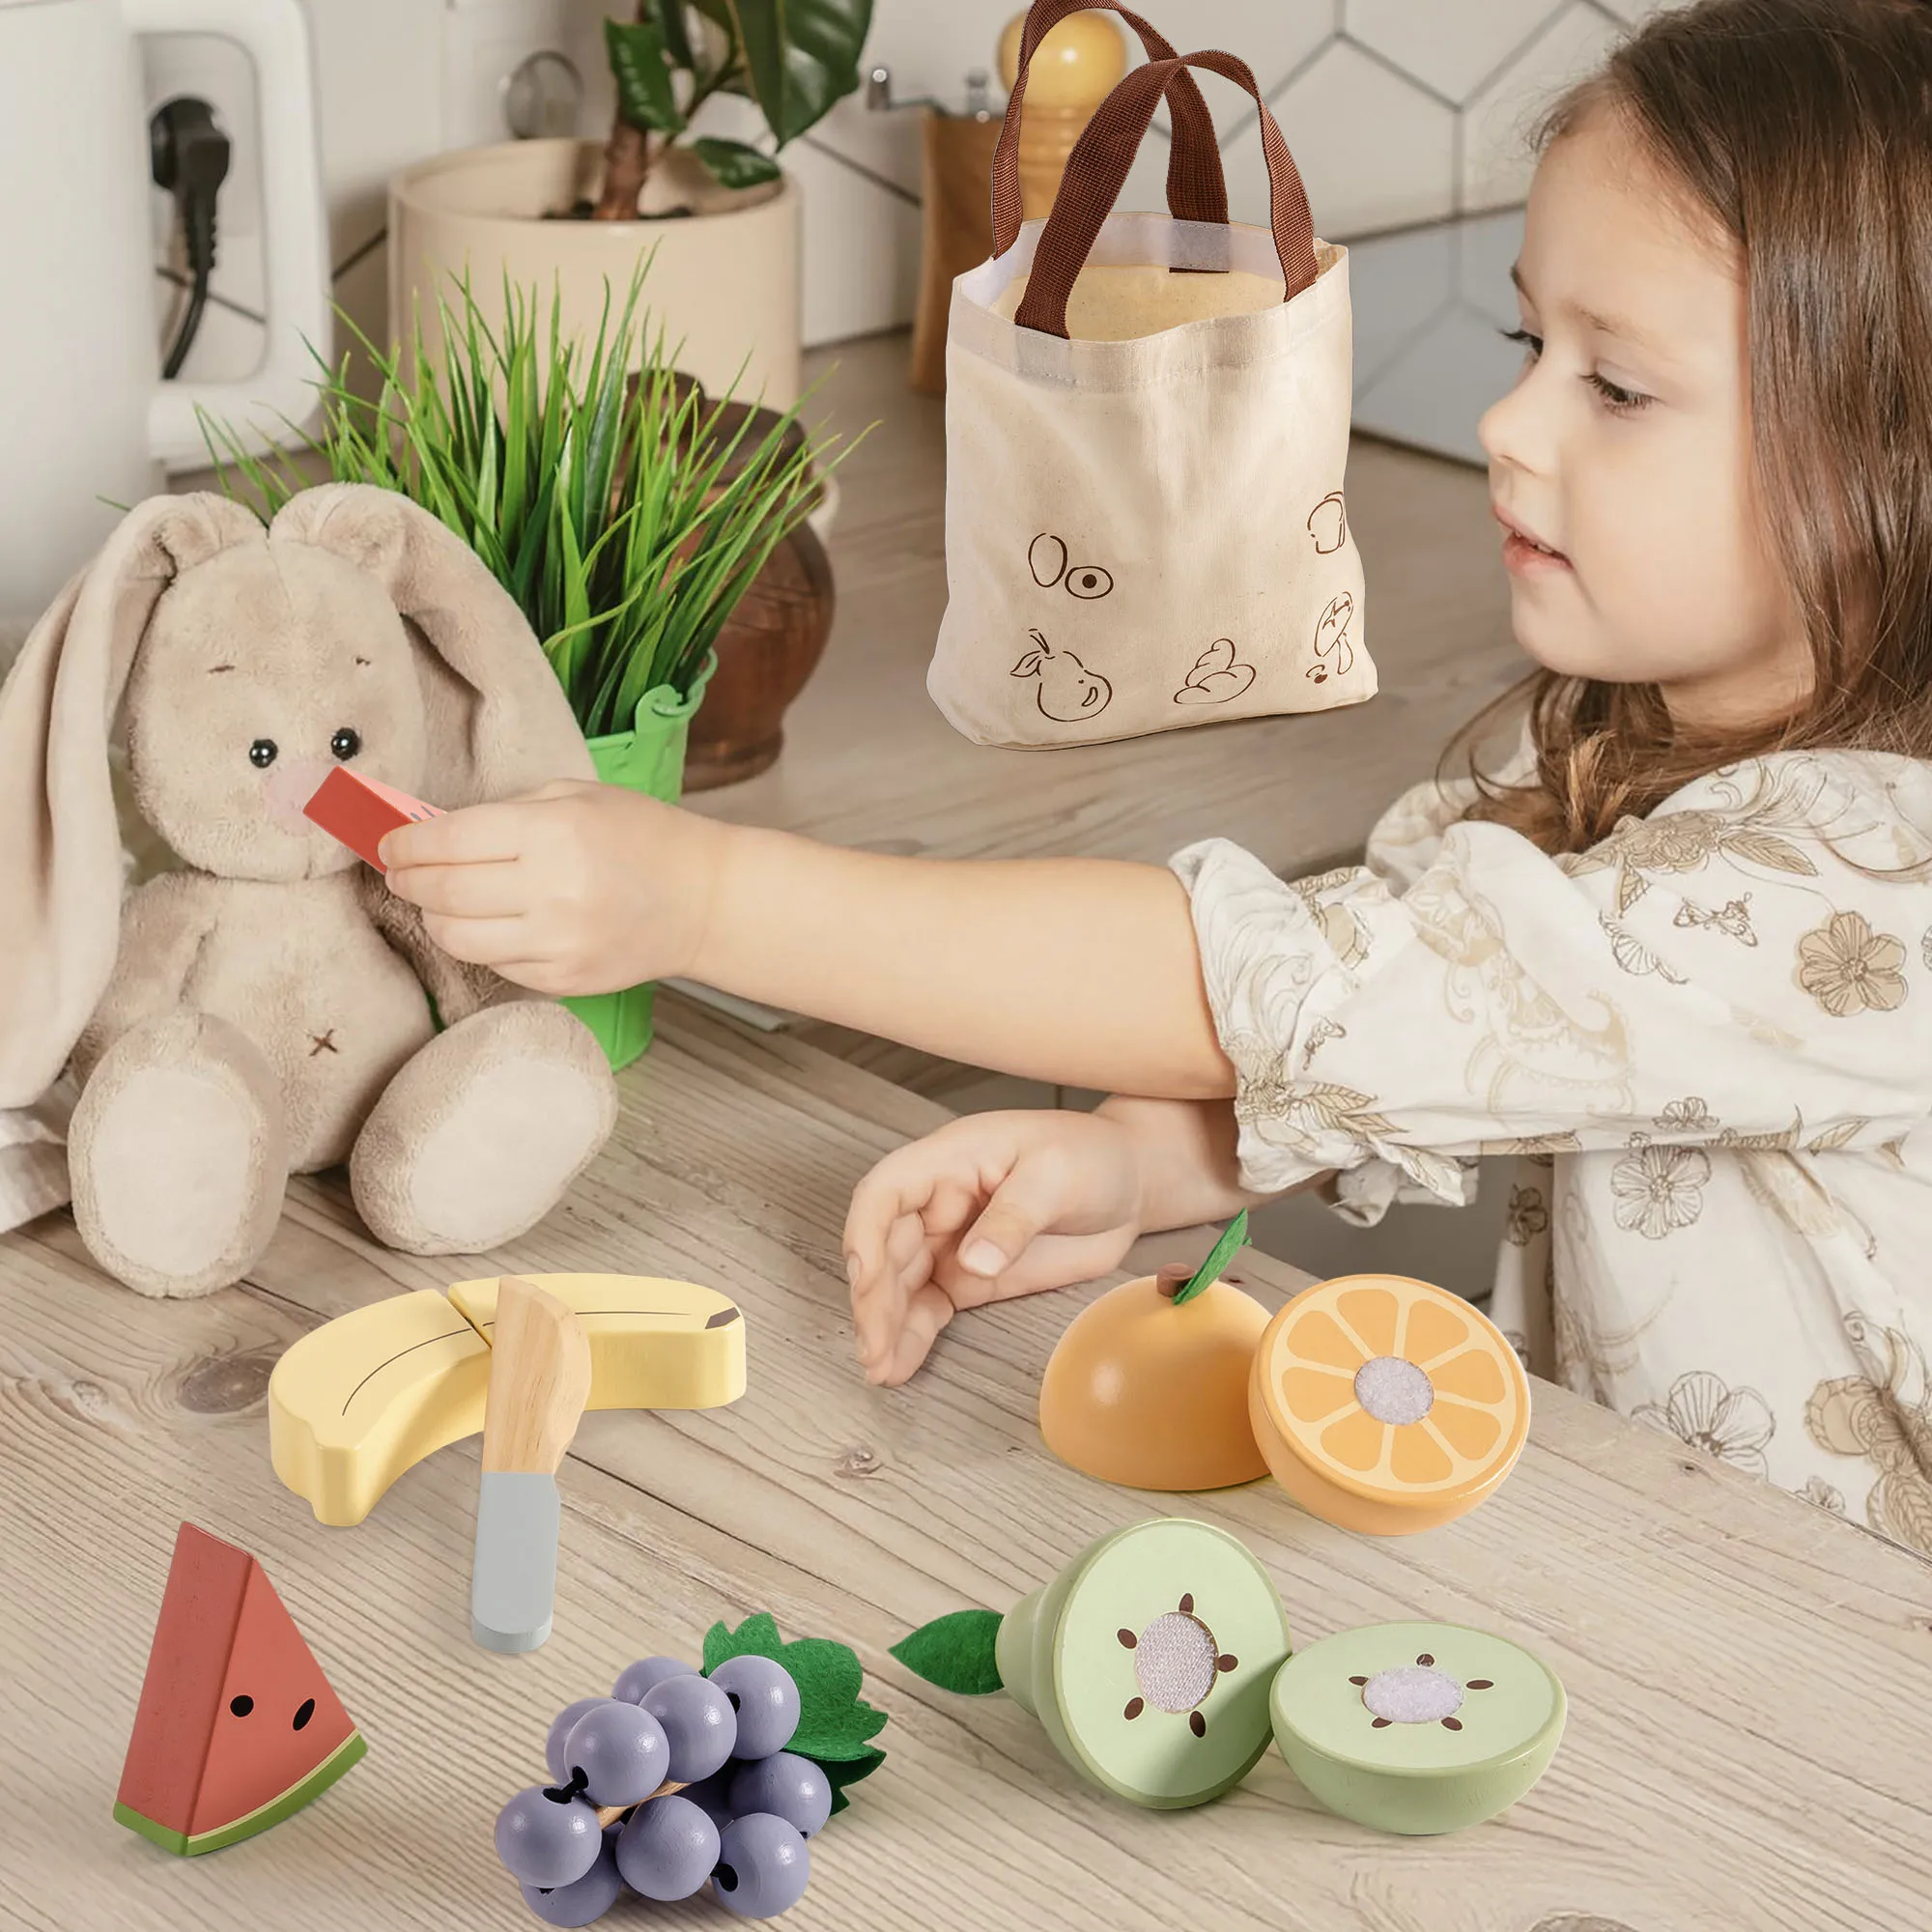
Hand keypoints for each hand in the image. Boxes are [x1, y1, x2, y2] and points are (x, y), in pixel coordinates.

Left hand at [380, 782, 720, 996]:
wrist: (702, 900)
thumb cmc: (641, 837)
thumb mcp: (574, 797)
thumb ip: (502, 813)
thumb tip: (427, 831)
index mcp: (552, 833)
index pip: (447, 842)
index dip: (404, 844)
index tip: (389, 844)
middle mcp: (551, 890)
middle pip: (443, 892)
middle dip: (408, 880)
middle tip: (400, 872)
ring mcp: (557, 941)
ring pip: (456, 937)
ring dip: (433, 917)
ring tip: (437, 901)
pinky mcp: (563, 977)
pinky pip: (493, 964)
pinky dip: (476, 944)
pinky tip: (485, 924)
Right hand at [843, 1108, 1145, 1387]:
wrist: (1130, 1185)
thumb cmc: (1092, 1158)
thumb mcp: (1057, 1176)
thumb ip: (1014, 1218)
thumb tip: (972, 1262)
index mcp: (950, 1159)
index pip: (885, 1192)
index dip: (866, 1234)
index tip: (865, 1279)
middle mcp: (937, 1200)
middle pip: (885, 1247)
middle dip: (875, 1299)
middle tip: (875, 1349)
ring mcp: (950, 1240)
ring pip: (900, 1284)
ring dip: (885, 1325)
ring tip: (880, 1370)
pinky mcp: (969, 1276)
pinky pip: (928, 1306)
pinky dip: (912, 1336)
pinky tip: (898, 1367)